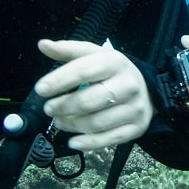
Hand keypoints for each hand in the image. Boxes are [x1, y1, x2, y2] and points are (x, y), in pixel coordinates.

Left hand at [35, 38, 151, 151]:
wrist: (147, 89)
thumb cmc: (113, 72)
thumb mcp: (95, 55)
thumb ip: (68, 50)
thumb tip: (43, 45)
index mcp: (116, 63)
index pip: (84, 71)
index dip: (59, 80)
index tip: (41, 89)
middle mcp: (128, 85)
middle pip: (89, 101)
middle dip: (63, 107)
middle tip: (48, 109)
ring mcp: (134, 108)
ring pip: (96, 123)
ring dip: (71, 125)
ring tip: (59, 122)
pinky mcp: (137, 128)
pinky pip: (108, 140)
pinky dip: (87, 144)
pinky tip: (73, 142)